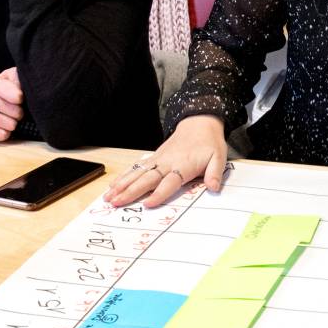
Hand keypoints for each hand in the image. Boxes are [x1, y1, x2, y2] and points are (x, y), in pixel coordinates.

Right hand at [0, 67, 22, 141]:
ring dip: (13, 124)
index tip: (20, 100)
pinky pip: (1, 135)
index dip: (22, 100)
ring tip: (8, 119)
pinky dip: (5, 133)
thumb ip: (18, 79)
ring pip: (9, 124)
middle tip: (16, 111)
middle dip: (19, 113)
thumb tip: (26, 86)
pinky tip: (1, 127)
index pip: (16, 96)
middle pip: (14, 111)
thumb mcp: (9, 79)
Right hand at [105, 115, 228, 206]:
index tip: (148, 204)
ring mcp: (158, 159)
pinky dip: (124, 176)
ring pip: (137, 173)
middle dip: (131, 191)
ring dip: (122, 185)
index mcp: (183, 165)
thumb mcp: (219, 157)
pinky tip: (113, 185)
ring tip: (109, 197)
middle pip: (147, 179)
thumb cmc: (209, 143)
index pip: (169, 182)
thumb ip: (215, 173)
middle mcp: (167, 162)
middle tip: (117, 203)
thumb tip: (214, 188)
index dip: (159, 193)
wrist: (199, 123)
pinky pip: (137, 167)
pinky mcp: (154, 157)